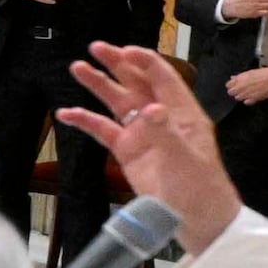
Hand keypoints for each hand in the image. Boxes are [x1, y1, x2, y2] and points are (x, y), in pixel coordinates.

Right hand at [57, 40, 242, 253]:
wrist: (196, 220)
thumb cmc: (200, 188)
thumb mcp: (184, 159)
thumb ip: (165, 132)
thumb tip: (150, 108)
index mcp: (182, 113)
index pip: (163, 78)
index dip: (144, 61)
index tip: (124, 50)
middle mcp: (161, 118)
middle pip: (136, 83)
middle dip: (117, 64)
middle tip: (96, 48)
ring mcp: (143, 134)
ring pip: (117, 102)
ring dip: (98, 85)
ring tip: (77, 68)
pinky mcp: (128, 152)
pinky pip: (104, 131)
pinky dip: (85, 121)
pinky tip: (67, 113)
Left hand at [227, 63, 267, 106]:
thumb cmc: (265, 73)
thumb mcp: (251, 72)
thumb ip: (240, 76)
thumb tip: (232, 77)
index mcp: (241, 78)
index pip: (228, 85)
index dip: (231, 86)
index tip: (233, 86)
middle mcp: (242, 86)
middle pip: (231, 92)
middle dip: (234, 91)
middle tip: (239, 90)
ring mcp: (248, 93)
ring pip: (237, 98)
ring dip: (241, 96)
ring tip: (247, 93)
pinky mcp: (254, 98)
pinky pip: (246, 102)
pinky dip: (247, 101)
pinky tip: (251, 97)